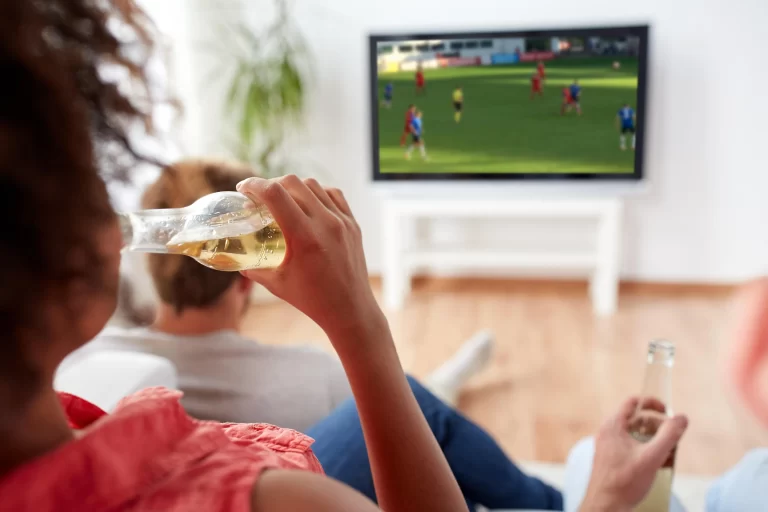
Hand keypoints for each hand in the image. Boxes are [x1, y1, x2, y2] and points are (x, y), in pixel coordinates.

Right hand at [236, 175, 383, 341]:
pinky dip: (317, 193)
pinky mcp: (353, 224)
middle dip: (271, 184)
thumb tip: (237, 260)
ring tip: (283, 199)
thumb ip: (254, 269)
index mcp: (304, 236)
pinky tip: (308, 202)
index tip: (243, 189)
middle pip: (293, 183)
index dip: (254, 185)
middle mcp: (326, 223)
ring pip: (314, 186)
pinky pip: (333, 195)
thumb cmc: (312, 300)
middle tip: (260, 196)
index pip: (275, 194)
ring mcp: (342, 221)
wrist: (350, 310)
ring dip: (294, 187)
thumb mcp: (277, 284)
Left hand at [580, 397, 687, 511]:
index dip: (652, 403)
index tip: (668, 412)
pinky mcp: (612, 459)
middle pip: (638, 420)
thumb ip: (669, 435)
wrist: (605, 507)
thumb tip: (682, 418)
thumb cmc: (624, 482)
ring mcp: (609, 446)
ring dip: (655, 442)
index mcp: (613, 426)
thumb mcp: (652, 456)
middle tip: (672, 441)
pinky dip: (647, 452)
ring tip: (668, 455)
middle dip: (659, 428)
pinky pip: (632, 448)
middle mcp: (608, 432)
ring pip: (637, 436)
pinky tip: (660, 465)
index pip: (633, 402)